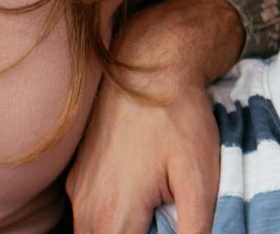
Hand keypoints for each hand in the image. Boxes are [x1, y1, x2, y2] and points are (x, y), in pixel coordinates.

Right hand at [69, 0, 243, 233]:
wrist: (150, 63)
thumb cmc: (178, 117)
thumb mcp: (200, 179)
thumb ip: (194, 229)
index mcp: (115, 212)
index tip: (164, 227)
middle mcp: (87, 203)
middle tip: (163, 222)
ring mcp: (79, 187)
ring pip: (91, 231)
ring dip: (121, 230)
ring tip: (154, 214)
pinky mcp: (79, 173)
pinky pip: (88, 212)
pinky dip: (110, 218)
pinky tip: (139, 198)